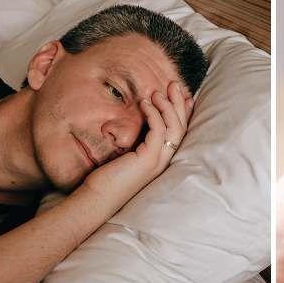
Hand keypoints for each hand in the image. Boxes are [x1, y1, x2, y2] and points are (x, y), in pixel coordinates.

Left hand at [81, 80, 193, 206]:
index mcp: (162, 159)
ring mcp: (159, 161)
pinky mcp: (149, 160)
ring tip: (157, 92)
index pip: (180, 133)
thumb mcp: (127, 155)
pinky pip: (158, 131)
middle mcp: (165, 160)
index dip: (184, 112)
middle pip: (182, 127)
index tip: (183, 95)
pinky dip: (154, 114)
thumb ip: (137, 142)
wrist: (99, 198)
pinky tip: (145, 103)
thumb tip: (139, 126)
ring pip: (174, 128)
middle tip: (173, 84)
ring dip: (168, 106)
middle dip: (179, 104)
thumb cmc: (109, 179)